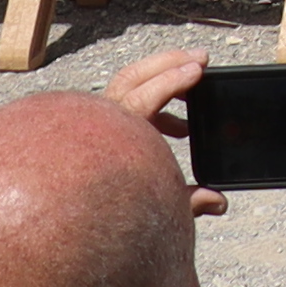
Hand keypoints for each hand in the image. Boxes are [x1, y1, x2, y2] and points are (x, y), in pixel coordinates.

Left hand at [95, 46, 230, 220]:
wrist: (65, 227)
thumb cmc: (105, 217)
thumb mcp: (154, 209)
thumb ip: (188, 202)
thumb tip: (219, 203)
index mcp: (114, 141)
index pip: (143, 97)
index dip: (173, 81)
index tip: (199, 70)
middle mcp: (99, 126)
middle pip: (132, 78)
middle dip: (169, 63)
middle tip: (202, 59)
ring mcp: (94, 125)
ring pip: (126, 86)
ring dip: (161, 78)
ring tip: (193, 85)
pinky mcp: (94, 132)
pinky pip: (125, 104)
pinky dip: (153, 101)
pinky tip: (176, 125)